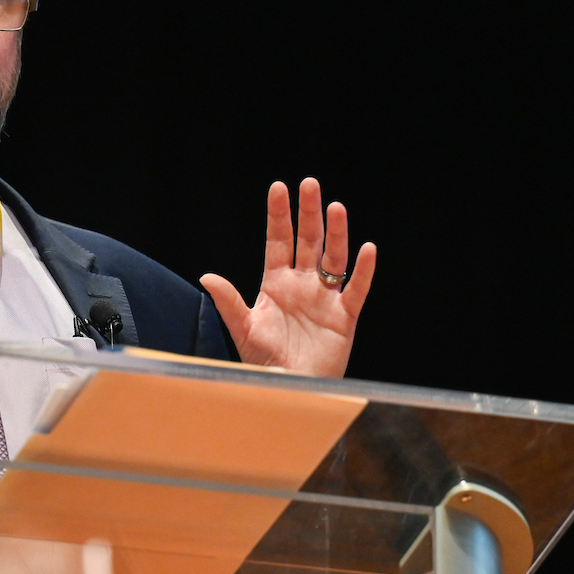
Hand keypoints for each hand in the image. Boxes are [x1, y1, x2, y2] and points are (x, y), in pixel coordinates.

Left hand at [200, 178, 375, 377]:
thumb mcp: (243, 329)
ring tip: (335, 207)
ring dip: (336, 234)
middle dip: (308, 213)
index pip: (278, 241)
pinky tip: (366, 249)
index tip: (279, 188)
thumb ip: (229, 302)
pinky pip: (356, 290)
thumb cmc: (264, 362)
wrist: (288, 388)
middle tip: (310, 184)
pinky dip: (363, 271)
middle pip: (308, 241)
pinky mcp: (343, 317)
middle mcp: (301, 285)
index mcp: (276, 284)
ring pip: (333, 259)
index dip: (279, 216)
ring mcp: (324, 299)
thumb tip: (207, 276)